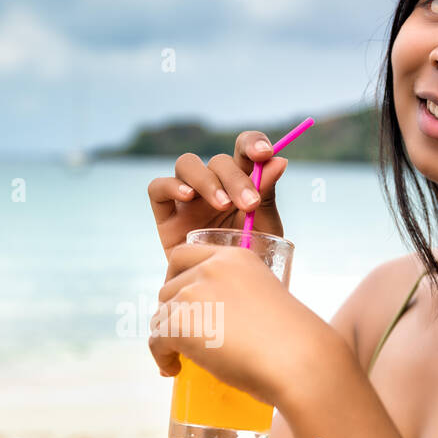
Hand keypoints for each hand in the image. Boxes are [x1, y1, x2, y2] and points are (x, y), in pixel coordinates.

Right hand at [147, 131, 288, 263]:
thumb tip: (280, 161)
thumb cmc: (249, 260)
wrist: (226, 294)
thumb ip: (267, 195)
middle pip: (218, 161)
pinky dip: (171, 186)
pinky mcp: (165, 214)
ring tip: (222, 204)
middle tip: (248, 204)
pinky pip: (158, 188)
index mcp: (241, 182)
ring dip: (206, 180)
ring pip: (187, 165)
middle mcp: (213, 184)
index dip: (252, 143)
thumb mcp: (265, 228)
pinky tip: (188, 197)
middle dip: (235, 178)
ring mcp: (187, 197)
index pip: (244, 148)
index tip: (265, 154)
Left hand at [148, 242, 332, 408]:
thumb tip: (209, 323)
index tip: (182, 305)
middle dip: (172, 314)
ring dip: (166, 338)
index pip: (183, 256)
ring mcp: (194, 293)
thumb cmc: (291, 343)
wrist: (299, 362)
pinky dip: (161, 358)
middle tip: (184, 339)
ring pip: (160, 317)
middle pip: (167, 289)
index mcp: (235, 257)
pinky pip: (156, 341)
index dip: (176, 281)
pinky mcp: (181, 321)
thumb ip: (235, 299)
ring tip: (181, 358)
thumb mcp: (263, 302)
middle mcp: (211, 268)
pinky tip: (174, 370)